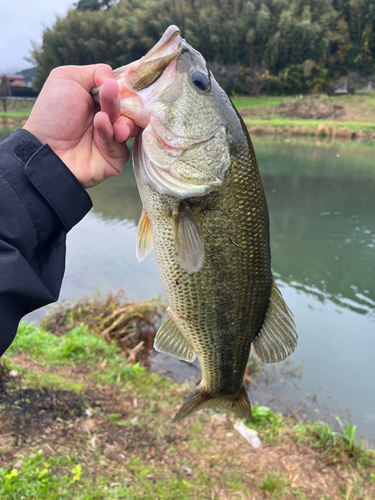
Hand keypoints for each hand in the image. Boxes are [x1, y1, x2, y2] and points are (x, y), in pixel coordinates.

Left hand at [23, 64, 139, 187]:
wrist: (45, 148)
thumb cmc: (52, 114)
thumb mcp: (67, 78)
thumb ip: (95, 72)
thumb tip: (115, 80)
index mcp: (100, 100)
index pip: (124, 91)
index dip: (125, 87)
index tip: (118, 82)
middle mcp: (109, 118)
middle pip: (130, 108)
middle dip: (119, 99)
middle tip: (109, 92)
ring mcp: (113, 139)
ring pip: (130, 126)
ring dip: (118, 117)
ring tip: (101, 117)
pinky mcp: (115, 158)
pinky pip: (122, 146)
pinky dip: (110, 133)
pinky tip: (99, 125)